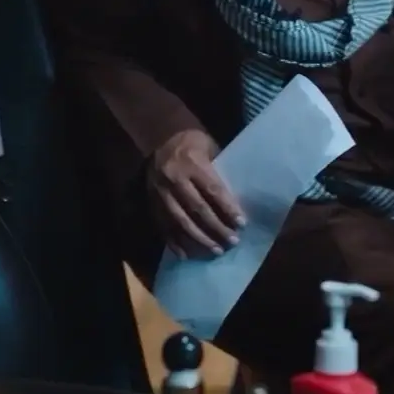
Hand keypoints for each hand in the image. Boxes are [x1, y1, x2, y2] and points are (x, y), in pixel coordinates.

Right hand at [145, 129, 243, 256]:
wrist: (159, 138)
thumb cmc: (193, 143)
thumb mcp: (210, 148)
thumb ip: (220, 170)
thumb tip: (239, 199)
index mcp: (192, 163)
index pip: (213, 190)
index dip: (228, 208)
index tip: (242, 224)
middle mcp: (174, 178)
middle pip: (197, 209)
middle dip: (216, 228)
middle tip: (232, 242)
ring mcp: (160, 192)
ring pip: (180, 221)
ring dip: (199, 239)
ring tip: (215, 251)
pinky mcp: (151, 202)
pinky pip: (163, 226)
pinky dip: (174, 242)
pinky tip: (187, 255)